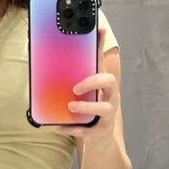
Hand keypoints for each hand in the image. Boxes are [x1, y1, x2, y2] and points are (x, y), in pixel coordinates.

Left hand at [41, 26, 118, 142]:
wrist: (100, 138)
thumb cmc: (91, 107)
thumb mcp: (86, 88)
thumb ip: (76, 72)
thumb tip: (60, 54)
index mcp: (103, 83)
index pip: (102, 60)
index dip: (101, 44)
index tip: (97, 29)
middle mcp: (110, 96)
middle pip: (109, 81)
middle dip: (93, 81)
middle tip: (75, 87)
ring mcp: (107, 115)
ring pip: (104, 108)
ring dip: (86, 106)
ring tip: (70, 106)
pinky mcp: (100, 131)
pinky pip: (86, 130)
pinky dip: (71, 128)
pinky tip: (58, 126)